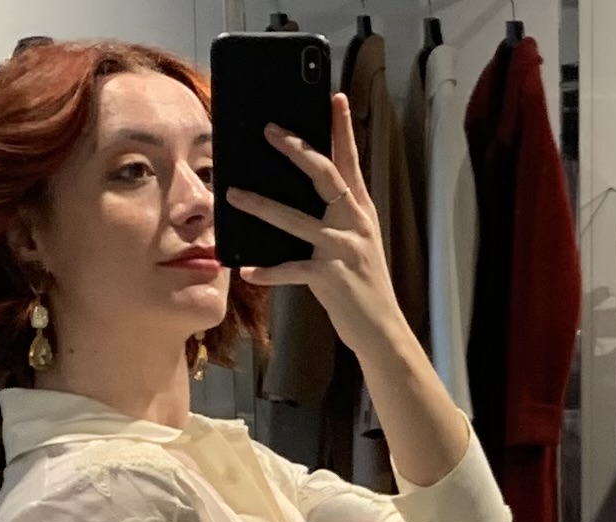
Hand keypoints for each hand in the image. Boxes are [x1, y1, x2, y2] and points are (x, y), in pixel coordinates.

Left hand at [225, 92, 406, 359]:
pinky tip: (247, 271)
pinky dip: (269, 272)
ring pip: (297, 220)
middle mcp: (354, 223)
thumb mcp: (356, 242)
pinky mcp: (331, 278)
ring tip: (234, 195)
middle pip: (325, 176)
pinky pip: (293, 270)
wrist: (382, 330)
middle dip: (296, 150)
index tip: (334, 98)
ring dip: (262, 206)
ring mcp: (343, 249)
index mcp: (360, 210)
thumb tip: (302, 196)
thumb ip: (337, 216)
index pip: (350, 161)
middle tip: (269, 130)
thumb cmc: (363, 285)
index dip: (342, 129)